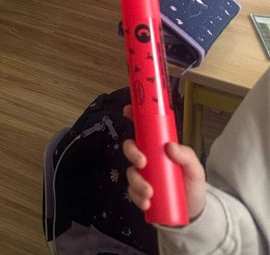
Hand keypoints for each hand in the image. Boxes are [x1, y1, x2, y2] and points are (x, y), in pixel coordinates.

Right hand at [122, 106, 205, 221]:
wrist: (194, 212)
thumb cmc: (192, 185)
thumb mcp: (195, 169)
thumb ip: (186, 155)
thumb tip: (170, 146)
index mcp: (159, 147)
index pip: (144, 128)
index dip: (134, 116)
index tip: (129, 111)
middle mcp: (148, 157)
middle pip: (130, 146)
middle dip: (132, 152)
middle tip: (142, 163)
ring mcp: (143, 174)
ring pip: (130, 171)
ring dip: (136, 181)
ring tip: (149, 193)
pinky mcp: (140, 191)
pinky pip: (132, 191)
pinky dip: (137, 196)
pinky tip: (146, 202)